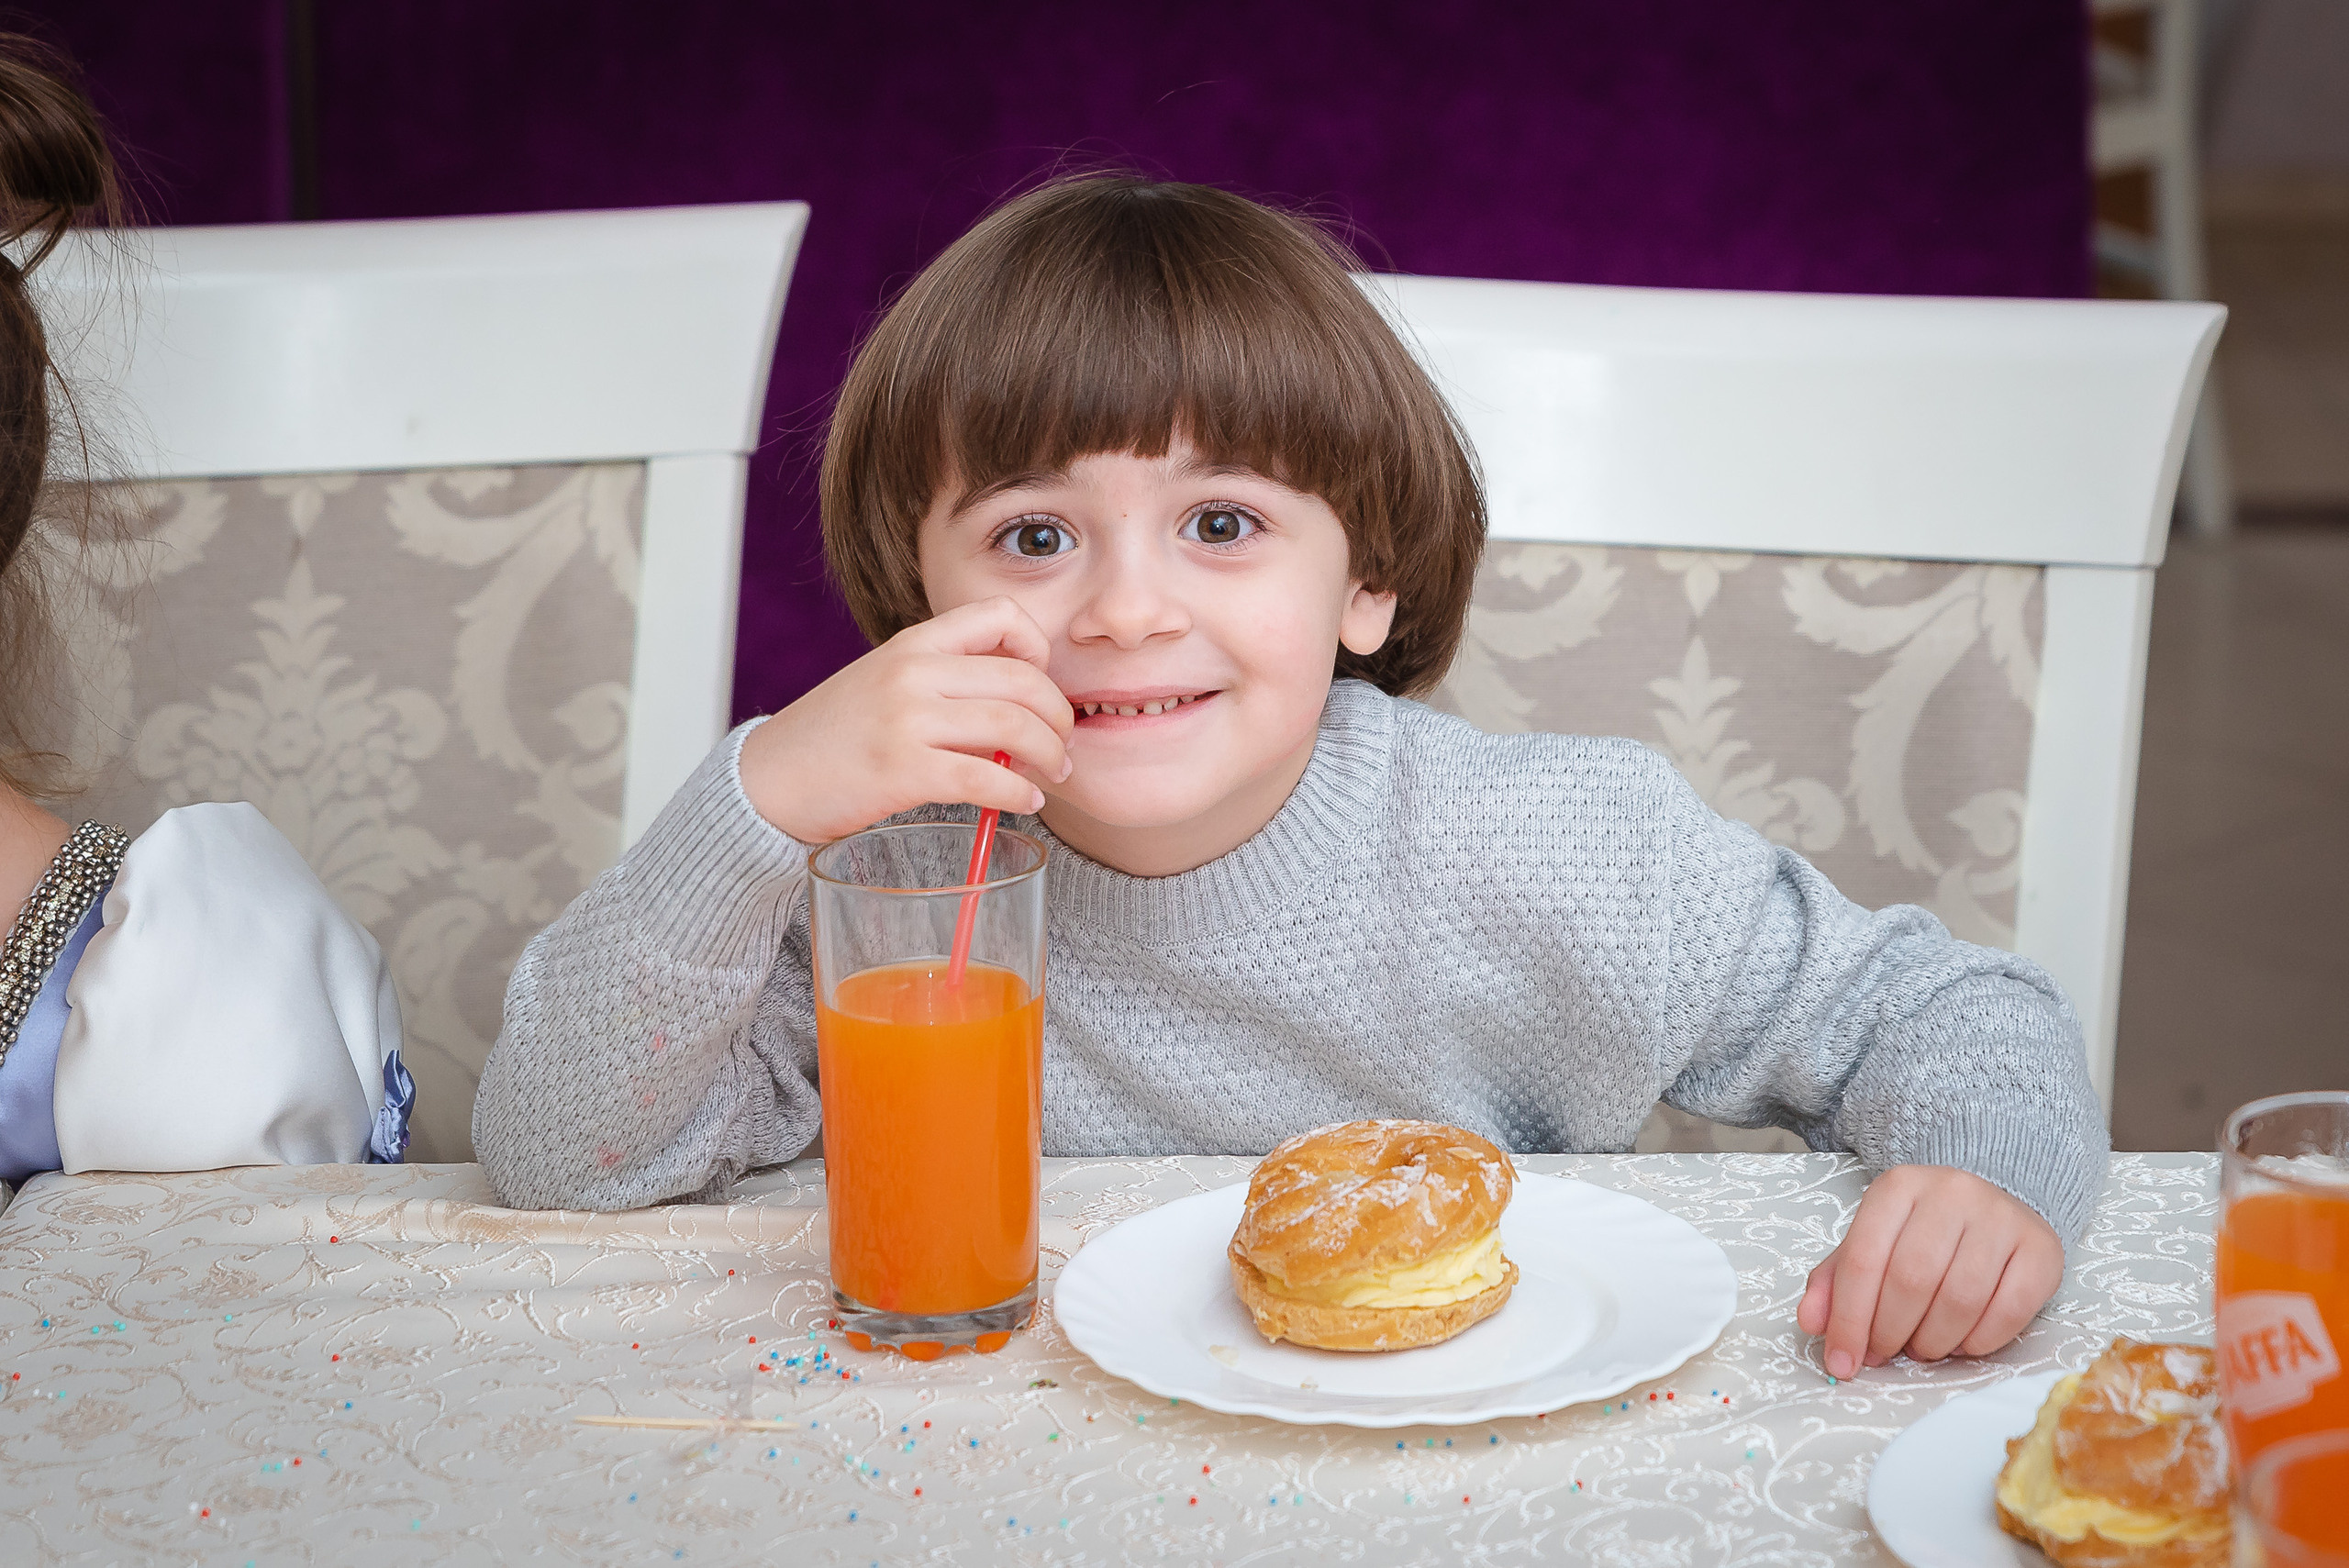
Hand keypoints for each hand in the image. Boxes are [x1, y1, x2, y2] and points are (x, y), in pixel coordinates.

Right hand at [737, 597, 1073, 842]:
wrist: (769, 779)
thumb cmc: (835, 738)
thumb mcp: (887, 685)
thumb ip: (946, 684)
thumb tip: (1021, 712)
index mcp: (913, 642)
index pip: (1003, 616)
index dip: (1039, 650)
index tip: (1040, 689)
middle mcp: (913, 671)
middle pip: (1023, 678)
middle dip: (1058, 716)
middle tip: (1062, 744)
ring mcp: (906, 719)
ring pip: (1014, 727)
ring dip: (1049, 756)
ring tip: (1052, 775)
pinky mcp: (902, 770)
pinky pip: (986, 779)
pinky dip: (1018, 794)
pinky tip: (1024, 803)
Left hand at [1796, 1164, 2063, 1378]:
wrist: (1998, 1197)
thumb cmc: (1923, 1231)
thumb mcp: (1872, 1241)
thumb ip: (1835, 1280)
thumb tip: (1812, 1323)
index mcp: (1899, 1187)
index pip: (1863, 1259)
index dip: (1848, 1319)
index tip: (1841, 1361)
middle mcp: (1952, 1194)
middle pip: (1910, 1280)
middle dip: (1888, 1332)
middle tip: (1883, 1354)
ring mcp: (2001, 1219)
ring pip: (1959, 1299)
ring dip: (1932, 1342)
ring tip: (1920, 1347)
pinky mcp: (2041, 1249)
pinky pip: (2008, 1313)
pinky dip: (1978, 1342)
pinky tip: (1961, 1343)